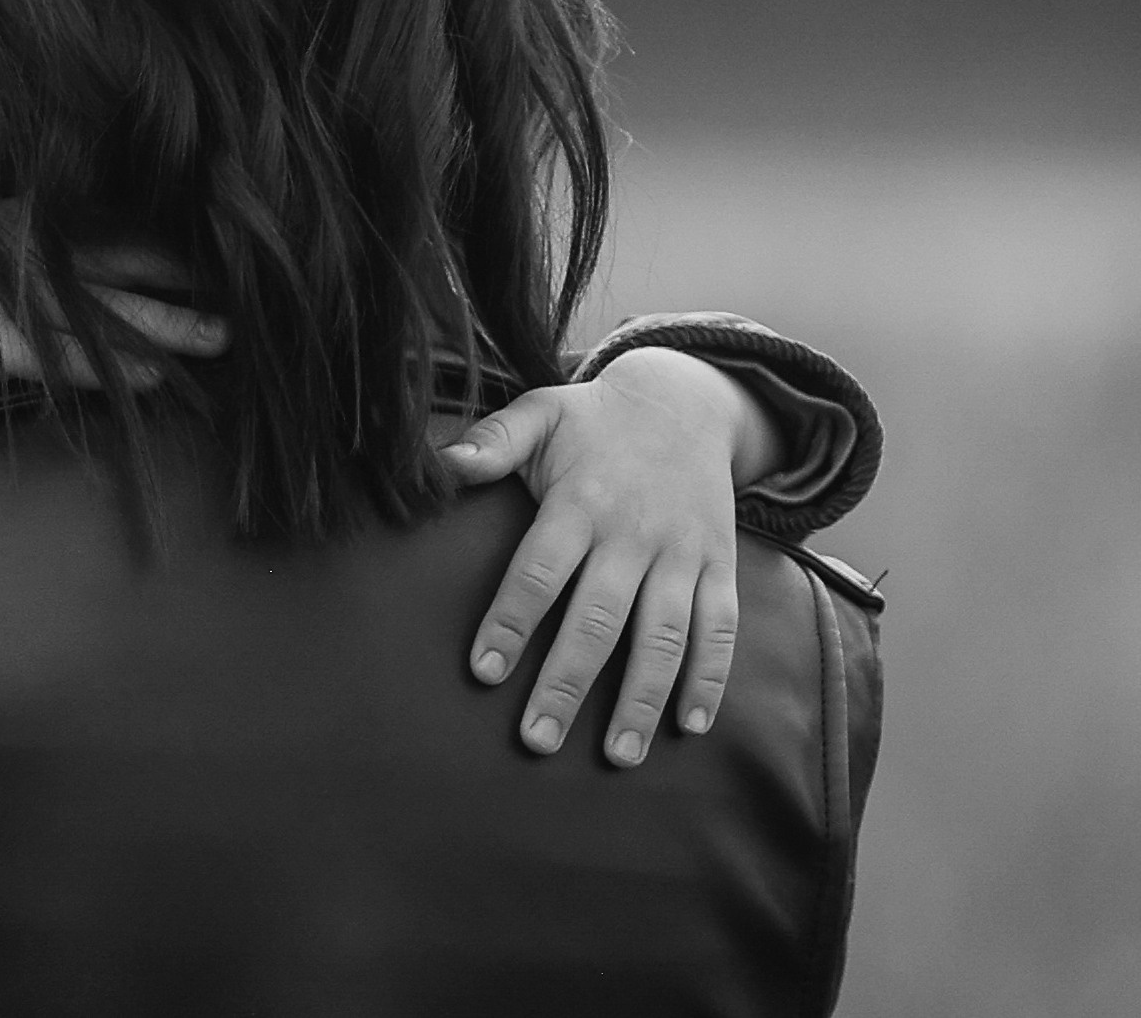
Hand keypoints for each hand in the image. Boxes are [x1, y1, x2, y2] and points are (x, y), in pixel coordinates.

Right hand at [0, 225, 227, 410]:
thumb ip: (24, 260)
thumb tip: (80, 278)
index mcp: (20, 222)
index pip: (111, 226)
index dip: (167, 242)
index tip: (215, 254)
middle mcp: (25, 250)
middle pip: (125, 260)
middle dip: (185, 278)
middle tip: (245, 291)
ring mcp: (13, 295)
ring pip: (110, 309)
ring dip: (170, 326)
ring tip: (220, 337)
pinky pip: (73, 357)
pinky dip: (119, 367)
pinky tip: (160, 376)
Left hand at [443, 348, 772, 766]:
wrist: (685, 401)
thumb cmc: (593, 421)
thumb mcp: (540, 412)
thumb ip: (492, 440)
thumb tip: (440, 464)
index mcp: (581, 501)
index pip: (540, 570)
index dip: (511, 620)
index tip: (484, 672)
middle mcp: (634, 534)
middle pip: (599, 619)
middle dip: (567, 683)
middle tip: (537, 741)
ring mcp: (682, 554)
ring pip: (664, 636)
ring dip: (641, 699)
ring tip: (616, 756)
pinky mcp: (719, 566)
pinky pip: (719, 629)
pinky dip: (710, 680)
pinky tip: (689, 728)